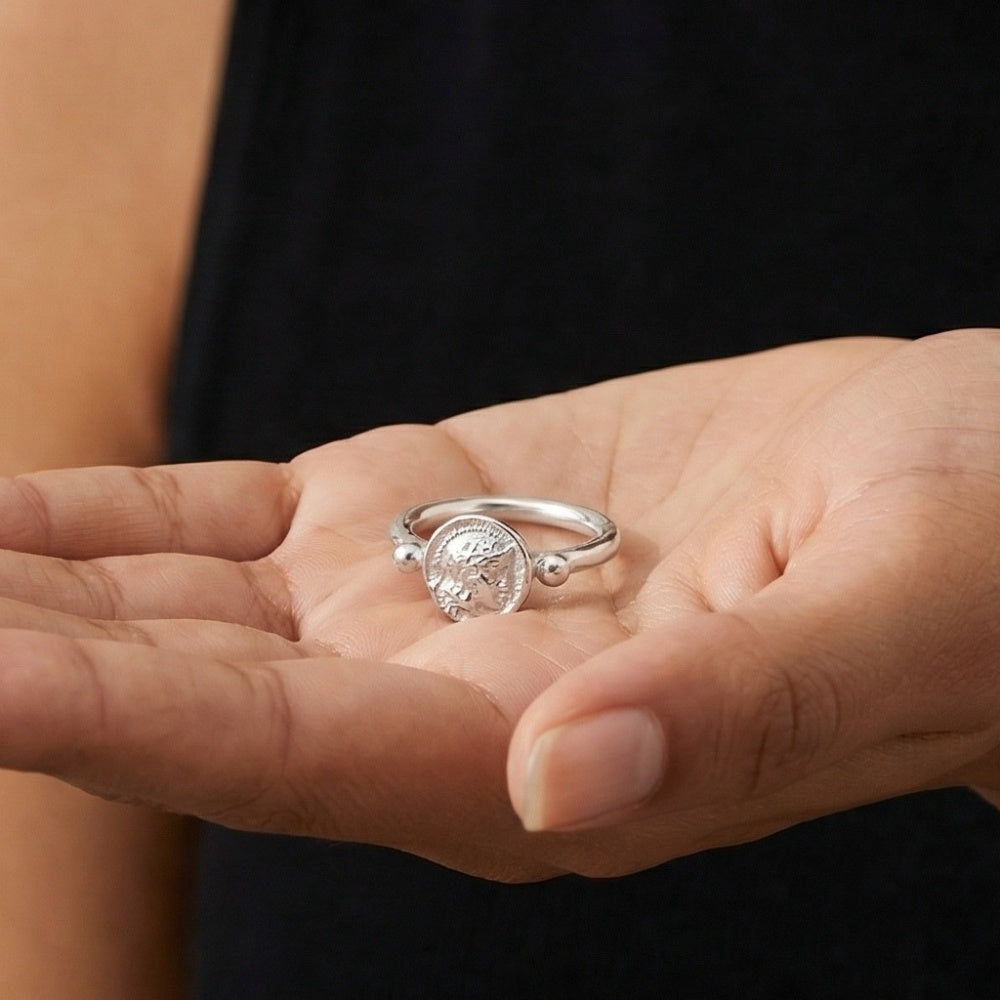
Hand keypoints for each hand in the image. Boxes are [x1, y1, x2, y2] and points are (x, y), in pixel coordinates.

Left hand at [0, 331, 996, 879]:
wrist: (963, 472)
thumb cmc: (976, 552)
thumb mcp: (892, 613)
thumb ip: (736, 714)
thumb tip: (566, 786)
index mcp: (558, 771)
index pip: (298, 761)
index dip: (123, 725)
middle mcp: (460, 708)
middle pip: (204, 695)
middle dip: (35, 657)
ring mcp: (433, 600)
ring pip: (197, 607)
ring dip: (45, 585)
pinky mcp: (438, 504)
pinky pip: (246, 520)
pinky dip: (127, 515)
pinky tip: (22, 508)